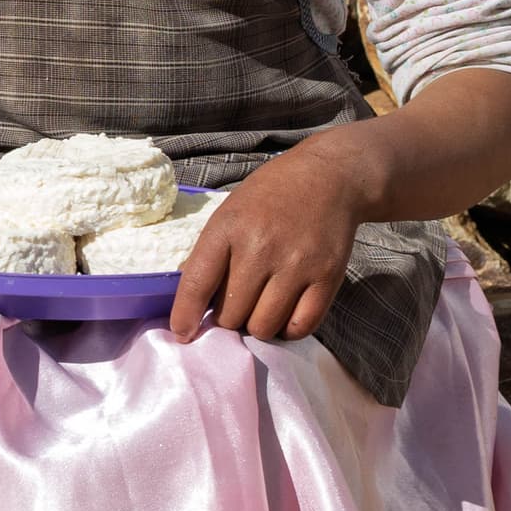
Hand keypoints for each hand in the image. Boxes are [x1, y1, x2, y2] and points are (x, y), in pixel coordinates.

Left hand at [167, 137, 373, 344]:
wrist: (328, 177)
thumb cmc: (271, 196)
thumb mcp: (230, 212)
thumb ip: (211, 253)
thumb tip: (191, 302)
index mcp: (228, 227)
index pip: (197, 283)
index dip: (185, 316)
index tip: (182, 333)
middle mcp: (260, 248)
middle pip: (230, 314)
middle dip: (227, 318)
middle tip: (236, 305)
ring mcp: (296, 264)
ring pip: (263, 327)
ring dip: (256, 326)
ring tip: (260, 308)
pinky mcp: (327, 277)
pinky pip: (300, 327)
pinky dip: (288, 330)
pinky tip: (284, 315)